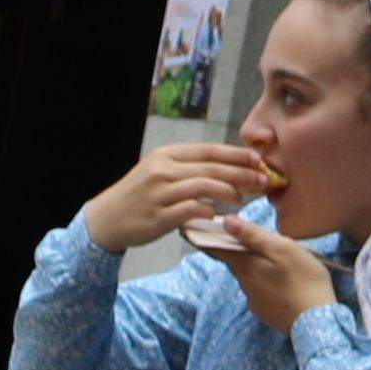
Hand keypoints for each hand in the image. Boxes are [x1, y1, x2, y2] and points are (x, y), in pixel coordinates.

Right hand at [76, 143, 272, 254]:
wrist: (107, 219)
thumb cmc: (139, 196)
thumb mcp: (159, 171)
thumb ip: (187, 168)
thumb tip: (224, 167)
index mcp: (166, 155)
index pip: (208, 151)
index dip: (236, 155)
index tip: (258, 160)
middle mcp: (162, 170)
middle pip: (212, 168)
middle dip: (242, 174)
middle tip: (263, 180)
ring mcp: (160, 193)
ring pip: (204, 187)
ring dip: (229, 192)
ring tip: (242, 199)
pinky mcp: (158, 216)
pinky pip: (191, 210)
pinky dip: (208, 210)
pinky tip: (217, 214)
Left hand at [194, 210, 338, 335]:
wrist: (316, 320)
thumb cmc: (303, 279)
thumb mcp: (282, 249)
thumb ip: (253, 235)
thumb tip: (226, 221)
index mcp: (246, 265)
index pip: (216, 249)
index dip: (202, 238)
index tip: (186, 231)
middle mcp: (244, 284)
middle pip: (233, 262)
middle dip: (231, 249)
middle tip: (233, 237)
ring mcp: (254, 300)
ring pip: (247, 276)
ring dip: (252, 266)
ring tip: (269, 257)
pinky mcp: (266, 312)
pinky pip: (259, 291)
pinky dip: (264, 282)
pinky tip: (279, 281)